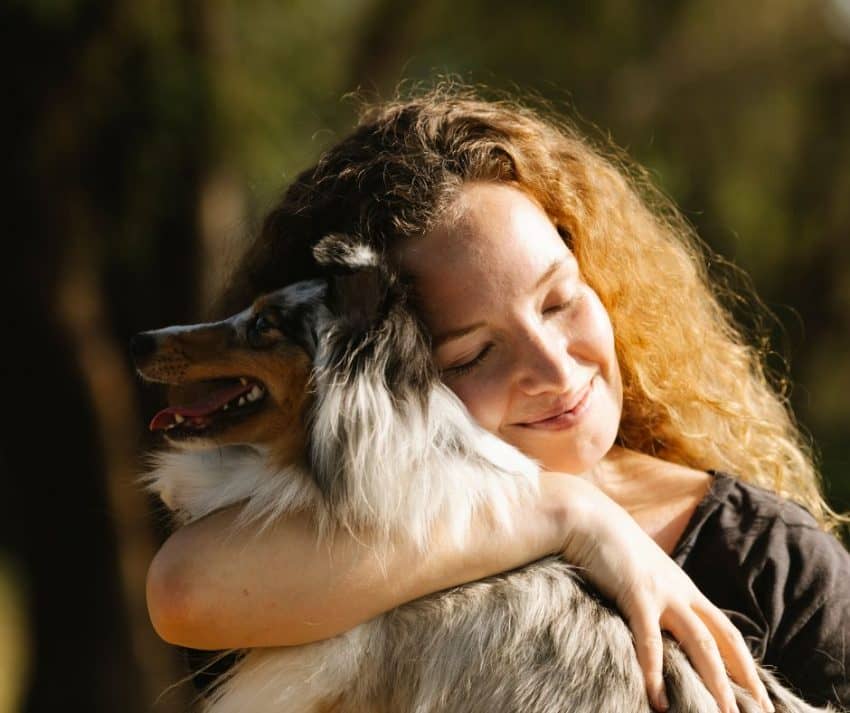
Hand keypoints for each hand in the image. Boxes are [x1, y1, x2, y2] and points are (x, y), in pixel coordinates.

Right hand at [541, 473, 772, 712]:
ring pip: (701, 644)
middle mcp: (682, 592)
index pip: (726, 632)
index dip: (745, 664)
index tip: (757, 696)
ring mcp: (662, 593)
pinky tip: (657, 699)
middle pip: (724, 641)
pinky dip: (655, 672)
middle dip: (745, 679)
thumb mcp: (641, 573)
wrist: (587, 517)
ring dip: (715, 683)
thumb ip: (653, 596)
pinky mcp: (637, 594)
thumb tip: (654, 625)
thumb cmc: (608, 546)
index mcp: (684, 589)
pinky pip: (650, 640)